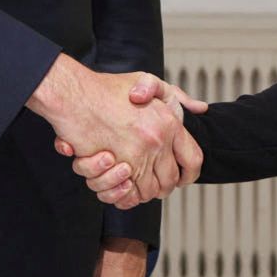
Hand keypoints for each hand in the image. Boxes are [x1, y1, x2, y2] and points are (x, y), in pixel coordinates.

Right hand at [55, 74, 207, 208]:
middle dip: (162, 186)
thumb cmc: (107, 87)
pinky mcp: (115, 166)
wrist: (74, 93)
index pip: (193, 159)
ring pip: (148, 191)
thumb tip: (201, 108)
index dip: (189, 173)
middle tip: (153, 183)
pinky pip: (128, 194)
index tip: (182, 178)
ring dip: (141, 191)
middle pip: (170, 181)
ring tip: (132, 182)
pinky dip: (124, 195)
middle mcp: (157, 140)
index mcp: (169, 122)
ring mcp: (136, 155)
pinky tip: (120, 185)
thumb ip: (177, 96)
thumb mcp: (147, 81)